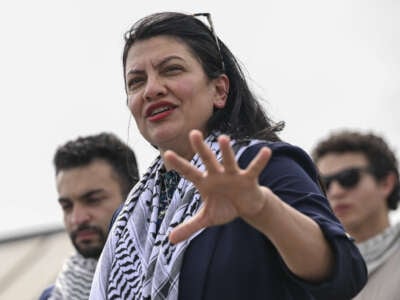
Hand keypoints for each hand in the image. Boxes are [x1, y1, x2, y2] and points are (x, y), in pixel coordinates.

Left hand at [163, 129, 271, 243]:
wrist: (246, 207)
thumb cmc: (224, 208)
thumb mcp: (206, 219)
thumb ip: (189, 226)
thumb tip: (169, 240)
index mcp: (205, 182)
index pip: (189, 172)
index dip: (179, 164)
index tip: (167, 154)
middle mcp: (217, 174)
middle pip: (207, 160)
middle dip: (201, 148)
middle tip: (193, 133)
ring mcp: (233, 174)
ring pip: (229, 161)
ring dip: (226, 151)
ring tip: (223, 138)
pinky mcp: (248, 178)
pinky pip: (254, 169)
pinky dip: (260, 161)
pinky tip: (266, 151)